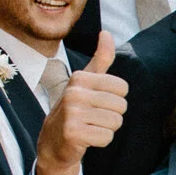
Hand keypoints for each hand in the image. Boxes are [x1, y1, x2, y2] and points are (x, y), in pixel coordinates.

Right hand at [36, 32, 127, 174]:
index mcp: (80, 78)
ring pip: (116, 122)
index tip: (97, 103)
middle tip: (93, 118)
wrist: (53, 141)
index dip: (115, 99)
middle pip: (121, 106)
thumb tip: (107, 33)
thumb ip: (100, 59)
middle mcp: (75, 92)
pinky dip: (100, 141)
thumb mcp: (86, 82)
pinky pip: (107, 137)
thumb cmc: (74, 110)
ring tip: (90, 127)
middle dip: (112, 115)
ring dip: (106, 129)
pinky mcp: (73, 132)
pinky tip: (86, 138)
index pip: (122, 87)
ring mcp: (72, 112)